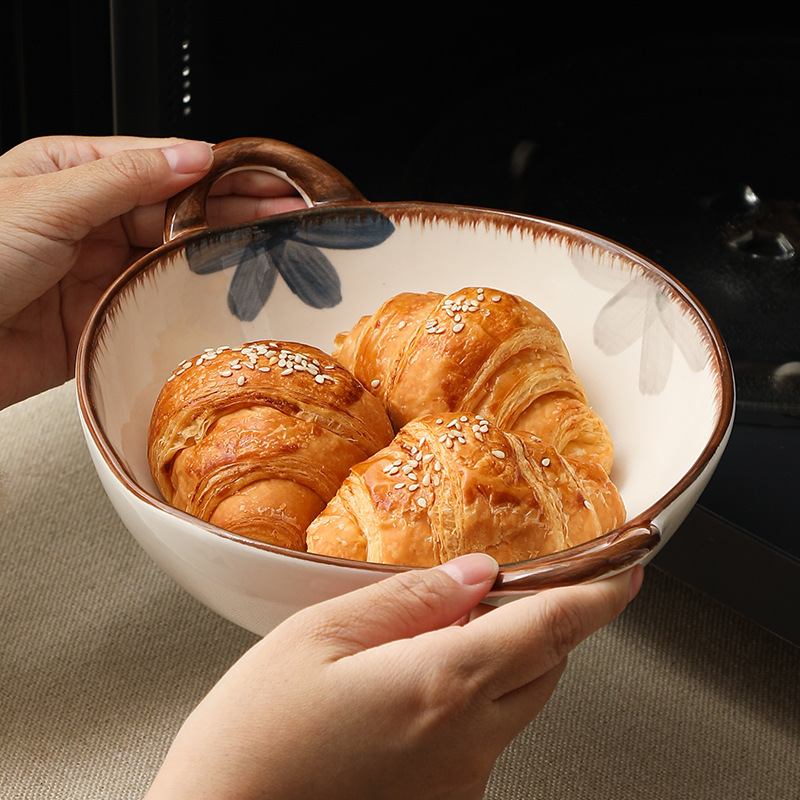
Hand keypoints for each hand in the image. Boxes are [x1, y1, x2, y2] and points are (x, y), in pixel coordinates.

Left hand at [0, 135, 305, 408]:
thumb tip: (190, 156)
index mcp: (73, 173)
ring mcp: (100, 271)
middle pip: (177, 212)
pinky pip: (159, 306)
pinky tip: (224, 298)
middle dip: (233, 212)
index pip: (161, 165)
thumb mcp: (46, 199)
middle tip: (287, 217)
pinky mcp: (105, 319)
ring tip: (270, 255)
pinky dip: (192, 304)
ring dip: (219, 260)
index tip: (264, 179)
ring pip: (175, 260)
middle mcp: (91, 220)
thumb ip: (124, 178)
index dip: (218, 172)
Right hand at [146, 555, 643, 799]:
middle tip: (503, 593)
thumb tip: (474, 574)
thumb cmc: (254, 738)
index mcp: (440, 685)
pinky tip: (414, 691)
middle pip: (546, 666)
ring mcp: (458, 783)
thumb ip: (408, 600)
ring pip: (517, 702)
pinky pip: (483, 739)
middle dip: (542, 622)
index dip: (597, 595)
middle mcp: (465, 743)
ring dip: (505, 661)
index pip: (550, 629)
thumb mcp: (318, 637)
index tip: (627, 571)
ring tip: (439, 638)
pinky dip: (473, 700)